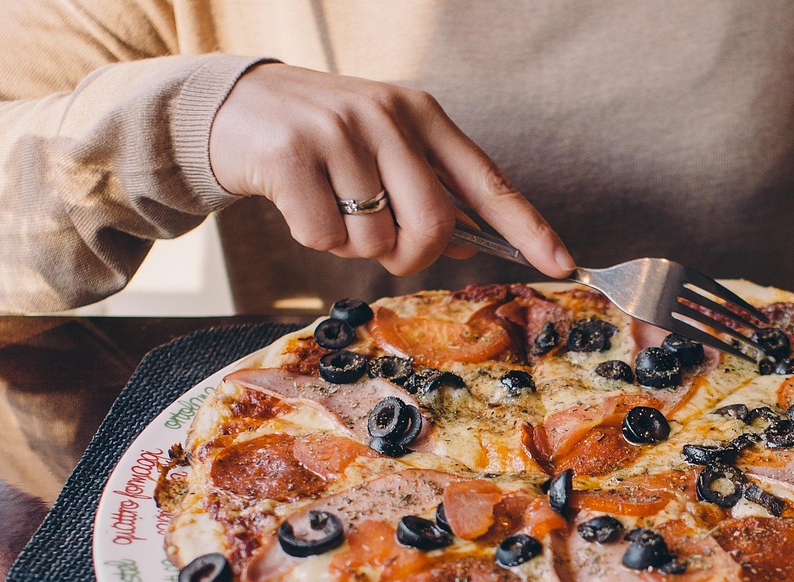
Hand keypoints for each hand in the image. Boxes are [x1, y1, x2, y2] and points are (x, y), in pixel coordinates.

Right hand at [208, 63, 574, 276]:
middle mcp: (387, 116)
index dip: (528, 228)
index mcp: (421, 115)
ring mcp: (338, 132)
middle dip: (411, 255)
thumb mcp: (381, 147)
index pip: (487, 181)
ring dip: (352, 245)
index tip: (563, 263)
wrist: (230, 106)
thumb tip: (466, 246)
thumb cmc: (320, 137)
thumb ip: (426, 190)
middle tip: (384, 245)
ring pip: (374, 240)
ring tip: (328, 202)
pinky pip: (324, 238)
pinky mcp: (291, 154)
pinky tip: (298, 202)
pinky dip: (313, 238)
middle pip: (435, 227)